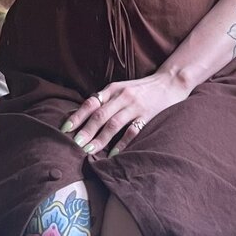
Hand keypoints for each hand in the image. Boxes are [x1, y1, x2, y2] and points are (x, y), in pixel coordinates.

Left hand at [60, 72, 188, 156]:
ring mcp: (136, 106)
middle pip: (100, 115)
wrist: (171, 81)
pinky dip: (121, 143)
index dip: (77, 115)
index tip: (65, 128)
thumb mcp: (122, 88)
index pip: (91, 102)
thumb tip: (82, 115)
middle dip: (86, 130)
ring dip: (100, 138)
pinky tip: (112, 154)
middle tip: (74, 144)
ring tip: (89, 150)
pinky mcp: (148, 116)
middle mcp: (123, 96)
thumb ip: (105, 99)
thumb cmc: (142, 88)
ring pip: (114, 124)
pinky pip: (133, 131)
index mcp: (113, 89)